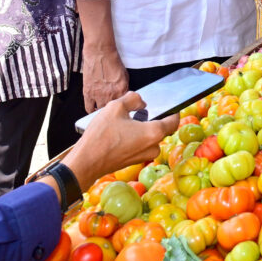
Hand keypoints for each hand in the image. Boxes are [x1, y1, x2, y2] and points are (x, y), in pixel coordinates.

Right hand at [62, 93, 177, 190]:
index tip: (172, 105)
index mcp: (154, 133)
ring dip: (143, 129)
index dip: (174, 111)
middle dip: (154, 119)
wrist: (87, 162)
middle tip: (141, 111)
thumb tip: (141, 102)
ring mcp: (143, 156)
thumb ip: (133, 98)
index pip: (173, 121)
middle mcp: (152, 147)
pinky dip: (136, 138)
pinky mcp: (134, 161)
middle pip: (162, 130)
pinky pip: (141, 146)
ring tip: (127, 121)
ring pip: (150, 138)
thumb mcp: (116, 107)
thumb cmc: (102, 136)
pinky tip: (121, 132)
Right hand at [81, 46, 128, 112]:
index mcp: (121, 89)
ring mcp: (98, 95)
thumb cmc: (111, 60)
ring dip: (102, 111)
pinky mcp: (88, 93)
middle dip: (113, 111)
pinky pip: (89, 108)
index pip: (125, 105)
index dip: (124, 107)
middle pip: (112, 110)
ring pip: (101, 111)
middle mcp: (110, 94)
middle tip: (113, 110)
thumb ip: (124, 88)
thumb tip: (124, 96)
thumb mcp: (125, 75)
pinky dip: (92, 110)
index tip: (124, 107)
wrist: (99, 53)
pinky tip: (94, 109)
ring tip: (103, 110)